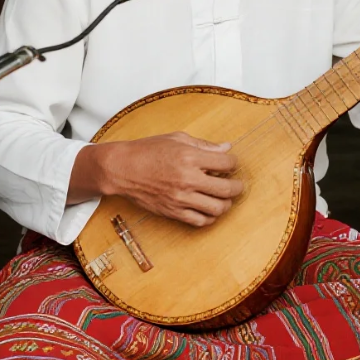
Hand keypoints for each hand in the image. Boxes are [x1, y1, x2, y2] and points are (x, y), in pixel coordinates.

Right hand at [93, 131, 242, 226]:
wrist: (122, 169)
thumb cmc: (148, 150)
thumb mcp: (177, 139)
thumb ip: (204, 145)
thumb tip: (227, 147)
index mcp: (189, 157)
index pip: (227, 163)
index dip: (233, 163)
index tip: (230, 163)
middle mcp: (187, 179)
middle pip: (227, 189)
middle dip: (237, 186)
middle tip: (237, 184)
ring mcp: (180, 198)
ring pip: (217, 208)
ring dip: (226, 203)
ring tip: (224, 198)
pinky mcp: (173, 212)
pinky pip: (200, 221)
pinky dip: (210, 217)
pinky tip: (209, 208)